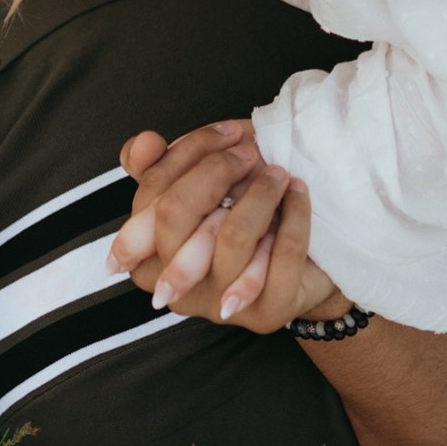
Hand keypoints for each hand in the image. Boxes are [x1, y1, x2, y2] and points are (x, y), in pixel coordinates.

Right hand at [108, 124, 342, 329]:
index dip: (190, 152)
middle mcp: (173, 287)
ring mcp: (219, 305)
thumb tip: (144, 143)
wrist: (301, 265)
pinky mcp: (267, 313)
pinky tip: (298, 193)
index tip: (227, 133)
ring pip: (232, 237)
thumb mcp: (197, 185)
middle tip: (251, 153)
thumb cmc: (239, 218)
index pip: (153, 192)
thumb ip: (161, 165)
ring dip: (261, 192)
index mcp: (145, 255)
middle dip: (218, 171)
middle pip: (176, 214)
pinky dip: (296, 214)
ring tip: (279, 173)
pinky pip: (282, 255)